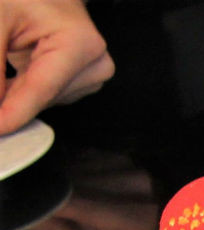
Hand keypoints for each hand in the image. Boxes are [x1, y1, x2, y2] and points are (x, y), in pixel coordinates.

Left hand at [0, 0, 112, 134]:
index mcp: (80, 42)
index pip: (41, 89)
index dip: (13, 113)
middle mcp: (95, 62)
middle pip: (43, 97)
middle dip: (9, 99)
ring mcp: (93, 73)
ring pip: (44, 100)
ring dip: (16, 92)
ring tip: (7, 61)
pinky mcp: (84, 78)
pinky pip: (48, 94)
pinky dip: (24, 89)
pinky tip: (12, 72)